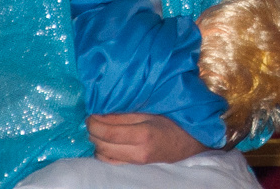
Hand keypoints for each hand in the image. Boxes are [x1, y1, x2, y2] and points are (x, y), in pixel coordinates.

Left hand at [86, 113, 207, 164]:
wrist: (189, 144)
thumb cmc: (170, 123)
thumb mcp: (149, 112)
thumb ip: (125, 114)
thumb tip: (101, 113)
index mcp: (142, 134)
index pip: (108, 131)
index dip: (94, 122)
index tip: (90, 113)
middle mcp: (137, 153)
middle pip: (102, 144)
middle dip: (92, 131)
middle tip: (91, 118)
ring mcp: (136, 163)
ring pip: (103, 156)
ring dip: (96, 142)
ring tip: (98, 129)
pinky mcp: (135, 167)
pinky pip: (111, 163)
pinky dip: (103, 152)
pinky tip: (105, 142)